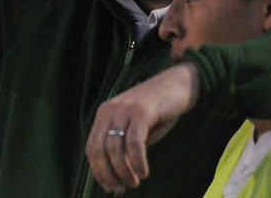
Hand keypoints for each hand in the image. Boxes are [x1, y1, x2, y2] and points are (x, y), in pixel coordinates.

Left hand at [85, 62, 199, 193]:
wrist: (178, 83)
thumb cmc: (158, 111)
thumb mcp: (136, 129)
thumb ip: (124, 149)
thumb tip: (117, 181)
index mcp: (105, 114)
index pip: (92, 147)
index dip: (98, 170)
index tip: (110, 187)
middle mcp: (111, 110)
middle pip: (100, 149)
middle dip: (109, 174)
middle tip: (121, 188)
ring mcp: (125, 109)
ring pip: (116, 148)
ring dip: (124, 171)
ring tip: (134, 183)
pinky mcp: (142, 111)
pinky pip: (134, 142)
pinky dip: (137, 161)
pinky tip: (143, 172)